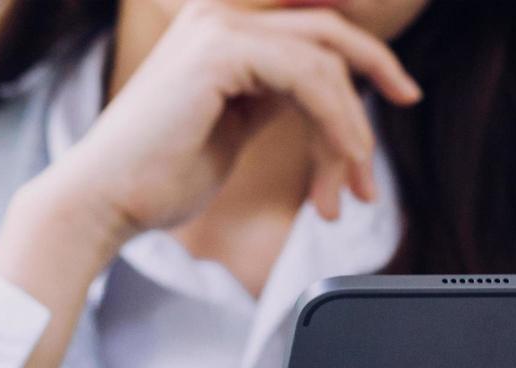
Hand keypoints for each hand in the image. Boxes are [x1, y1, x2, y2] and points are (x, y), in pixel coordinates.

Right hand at [0, 0, 421, 367]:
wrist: (107, 200)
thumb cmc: (164, 172)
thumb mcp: (237, 120)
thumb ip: (279, 93)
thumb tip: (335, 95)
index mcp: (222, 29)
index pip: (315, 26)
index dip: (366, 55)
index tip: (402, 91)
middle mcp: (219, 17)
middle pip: (331, 33)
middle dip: (377, 77)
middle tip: (408, 110)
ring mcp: (218, 29)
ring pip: (327, 65)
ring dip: (351, 131)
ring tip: (352, 186)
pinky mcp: (220, 53)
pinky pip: (312, 79)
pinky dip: (337, 125)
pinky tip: (342, 164)